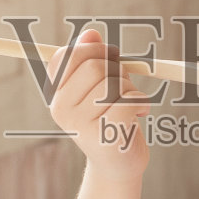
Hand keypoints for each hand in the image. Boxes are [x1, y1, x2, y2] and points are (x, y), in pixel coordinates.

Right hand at [46, 28, 151, 180]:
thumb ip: (94, 59)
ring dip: (131, 88)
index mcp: (57, 96)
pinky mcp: (105, 137)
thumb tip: (91, 34)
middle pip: (94, 66)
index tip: (108, 59)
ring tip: (130, 104)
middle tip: (124, 86)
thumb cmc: (111, 118)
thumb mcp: (100, 86)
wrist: (119, 164)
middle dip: (118, 70)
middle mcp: (62, 110)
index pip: (66, 56)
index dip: (93, 50)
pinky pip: (128, 101)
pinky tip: (138, 116)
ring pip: (114, 83)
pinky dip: (141, 102)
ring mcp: (81, 126)